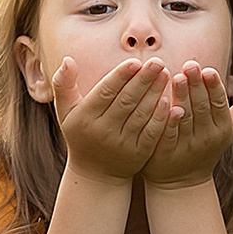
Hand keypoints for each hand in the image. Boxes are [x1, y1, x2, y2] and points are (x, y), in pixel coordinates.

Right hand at [53, 55, 170, 181]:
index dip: (121, 76)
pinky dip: (160, 117)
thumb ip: (63, 84)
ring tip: (165, 74)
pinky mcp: (138, 154)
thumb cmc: (80, 134)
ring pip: (141, 114)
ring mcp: (121, 144)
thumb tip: (68, 59)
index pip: (105, 92)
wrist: (95, 174)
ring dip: (155, 93)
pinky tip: (169, 101)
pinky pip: (151, 132)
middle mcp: (103, 131)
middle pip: (126, 101)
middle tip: (157, 62)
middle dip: (143, 80)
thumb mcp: (65, 111)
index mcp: (85, 118)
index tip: (135, 61)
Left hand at [142, 62, 232, 191]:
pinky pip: (169, 135)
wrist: (183, 183)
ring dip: (181, 97)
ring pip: (185, 118)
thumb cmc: (207, 147)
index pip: (219, 104)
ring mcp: (187, 146)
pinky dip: (168, 121)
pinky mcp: (166, 153)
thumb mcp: (230, 130)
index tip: (209, 69)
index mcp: (222, 129)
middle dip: (196, 85)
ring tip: (176, 77)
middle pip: (202, 108)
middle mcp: (206, 138)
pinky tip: (164, 104)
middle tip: (190, 64)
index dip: (214, 87)